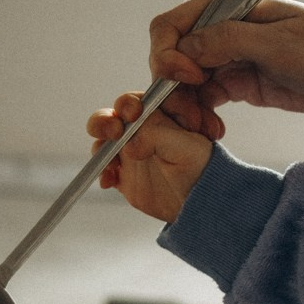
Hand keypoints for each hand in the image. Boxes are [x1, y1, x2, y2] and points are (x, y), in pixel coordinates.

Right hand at [87, 89, 214, 222]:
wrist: (201, 202)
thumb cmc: (202, 169)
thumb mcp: (186, 146)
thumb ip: (157, 135)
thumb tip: (129, 143)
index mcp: (161, 114)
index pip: (138, 100)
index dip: (130, 103)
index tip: (133, 113)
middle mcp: (143, 129)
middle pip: (114, 116)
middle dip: (106, 120)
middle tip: (114, 131)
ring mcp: (131, 151)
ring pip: (104, 139)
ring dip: (100, 145)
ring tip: (109, 160)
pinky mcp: (124, 173)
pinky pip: (104, 167)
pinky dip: (102, 172)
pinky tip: (108, 181)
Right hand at [148, 0, 303, 120]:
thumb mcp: (280, 45)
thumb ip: (229, 42)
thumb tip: (183, 47)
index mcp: (233, 10)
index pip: (176, 24)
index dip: (168, 52)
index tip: (186, 78)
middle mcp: (227, 32)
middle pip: (174, 56)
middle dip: (172, 87)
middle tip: (190, 117)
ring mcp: (233, 60)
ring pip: (186, 82)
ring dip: (185, 106)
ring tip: (203, 128)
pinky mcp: (243, 84)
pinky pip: (206, 99)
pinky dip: (201, 114)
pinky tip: (213, 130)